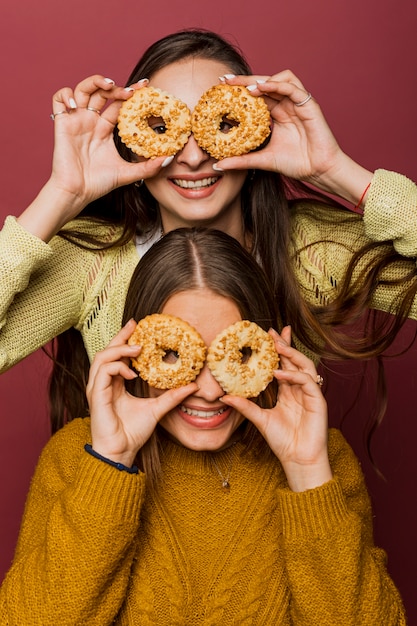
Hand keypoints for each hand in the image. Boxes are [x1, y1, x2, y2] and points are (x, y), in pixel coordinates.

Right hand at [49, 75, 168, 210]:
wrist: (77, 193)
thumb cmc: (99, 184)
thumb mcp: (128, 174)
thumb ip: (148, 167)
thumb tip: (170, 158)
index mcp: (105, 129)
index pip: (119, 103)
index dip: (131, 92)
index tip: (145, 86)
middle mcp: (91, 121)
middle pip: (102, 92)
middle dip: (117, 86)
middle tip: (129, 91)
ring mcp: (76, 120)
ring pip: (82, 89)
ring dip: (94, 81)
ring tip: (108, 85)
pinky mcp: (62, 123)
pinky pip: (59, 98)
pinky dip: (65, 94)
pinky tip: (76, 104)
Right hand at [86, 319, 197, 467]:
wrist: (121, 452)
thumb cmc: (133, 433)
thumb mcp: (157, 409)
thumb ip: (172, 396)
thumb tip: (193, 386)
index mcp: (113, 384)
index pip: (117, 356)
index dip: (125, 340)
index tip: (138, 327)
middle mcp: (102, 384)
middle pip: (107, 351)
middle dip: (120, 336)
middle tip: (135, 324)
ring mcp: (97, 388)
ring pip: (102, 357)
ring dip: (120, 349)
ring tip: (138, 348)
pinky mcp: (95, 395)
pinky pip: (103, 371)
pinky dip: (117, 366)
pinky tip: (132, 372)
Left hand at [215, 71, 372, 203]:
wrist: (318, 171)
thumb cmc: (296, 164)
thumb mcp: (262, 160)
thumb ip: (242, 160)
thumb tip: (218, 165)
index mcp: (277, 114)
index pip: (257, 95)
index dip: (240, 90)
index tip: (221, 88)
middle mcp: (287, 105)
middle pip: (265, 82)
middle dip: (245, 80)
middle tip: (226, 80)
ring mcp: (298, 103)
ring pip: (280, 78)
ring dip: (262, 79)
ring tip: (246, 88)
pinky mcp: (309, 105)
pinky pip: (292, 87)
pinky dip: (276, 84)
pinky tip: (262, 88)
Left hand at [221, 326, 332, 491]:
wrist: (298, 459)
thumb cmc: (283, 441)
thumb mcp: (259, 419)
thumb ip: (245, 406)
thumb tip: (223, 396)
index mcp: (289, 390)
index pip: (284, 363)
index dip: (278, 348)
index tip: (267, 334)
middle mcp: (300, 389)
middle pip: (295, 359)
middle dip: (285, 344)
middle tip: (272, 331)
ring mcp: (311, 394)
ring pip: (304, 366)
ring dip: (291, 354)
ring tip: (277, 346)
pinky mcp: (318, 401)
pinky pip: (308, 382)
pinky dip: (294, 375)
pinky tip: (280, 373)